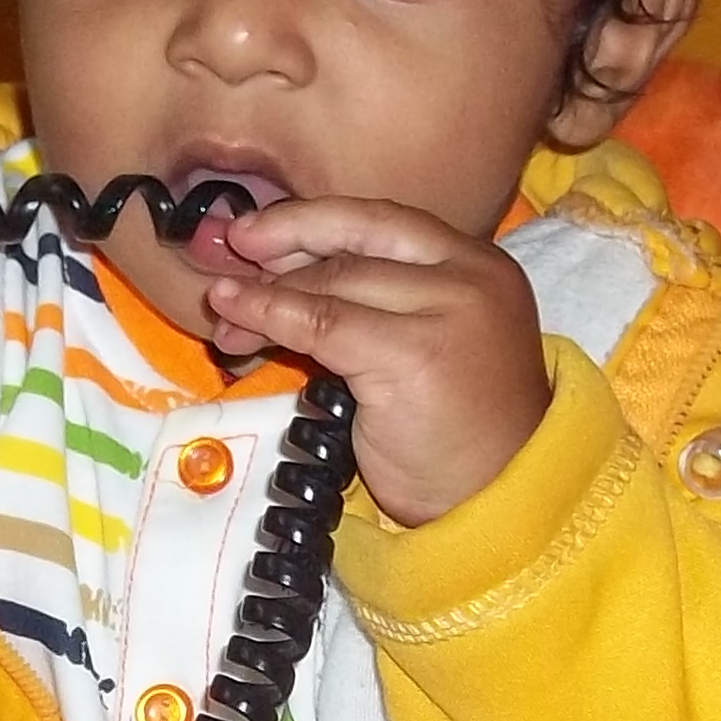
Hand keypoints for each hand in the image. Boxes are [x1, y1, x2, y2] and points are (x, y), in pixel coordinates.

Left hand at [204, 199, 548, 526]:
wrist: (499, 499)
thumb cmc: (458, 438)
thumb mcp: (419, 348)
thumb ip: (371, 307)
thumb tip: (277, 278)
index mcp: (478, 264)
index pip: (382, 222)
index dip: (313, 220)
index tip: (258, 230)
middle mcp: (470, 275)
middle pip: (357, 241)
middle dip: (284, 241)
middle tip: (230, 250)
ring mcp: (447, 310)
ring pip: (334, 281)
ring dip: (267, 293)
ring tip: (222, 311)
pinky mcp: (414, 353)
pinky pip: (322, 324)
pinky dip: (269, 316)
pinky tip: (236, 319)